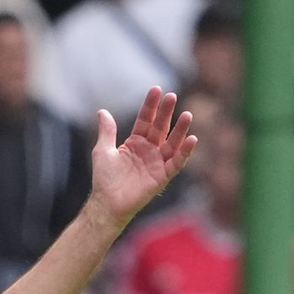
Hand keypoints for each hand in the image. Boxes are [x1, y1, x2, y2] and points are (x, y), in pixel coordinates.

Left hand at [90, 88, 196, 228]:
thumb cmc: (104, 179)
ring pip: (172, 142)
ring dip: (180, 130)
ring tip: (187, 115)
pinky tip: (191, 139)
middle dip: (166, 113)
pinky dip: (184, 152)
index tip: (156, 89)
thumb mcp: (103, 151)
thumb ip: (107, 131)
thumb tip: (102, 111)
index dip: (151, 106)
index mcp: (135, 142)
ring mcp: (157, 162)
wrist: (106, 203)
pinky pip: (176, 162)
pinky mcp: (162, 176)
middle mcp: (148, 150)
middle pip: (160, 127)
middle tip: (172, 96)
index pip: (145, 120)